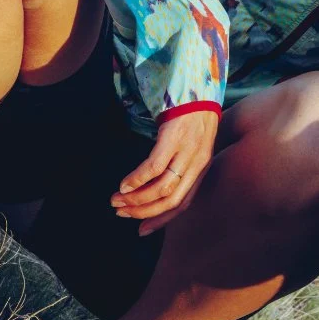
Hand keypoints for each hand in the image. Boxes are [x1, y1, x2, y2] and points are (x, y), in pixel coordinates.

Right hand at [110, 109, 217, 235]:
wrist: (199, 88)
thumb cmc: (192, 119)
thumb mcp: (192, 147)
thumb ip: (180, 166)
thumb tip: (155, 188)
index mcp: (201, 169)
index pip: (183, 204)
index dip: (161, 220)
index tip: (141, 230)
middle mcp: (197, 163)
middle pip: (170, 200)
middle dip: (143, 211)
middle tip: (120, 212)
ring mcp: (187, 150)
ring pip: (162, 187)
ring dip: (135, 198)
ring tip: (117, 199)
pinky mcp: (175, 137)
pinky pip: (155, 166)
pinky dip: (138, 179)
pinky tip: (124, 184)